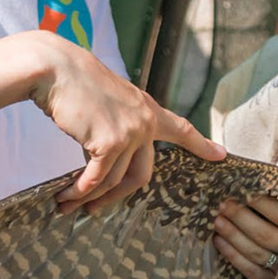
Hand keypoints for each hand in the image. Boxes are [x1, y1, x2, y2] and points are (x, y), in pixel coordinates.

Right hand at [20, 33, 224, 211]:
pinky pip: (96, 178)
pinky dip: (79, 191)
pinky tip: (65, 197)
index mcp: (146, 108)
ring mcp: (130, 133)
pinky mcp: (110, 142)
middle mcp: (144, 121)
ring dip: (90, 197)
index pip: (180, 128)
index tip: (221, 155)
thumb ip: (118, 126)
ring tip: (68, 205)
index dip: (201, 144)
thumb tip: (105, 157)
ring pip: (114, 179)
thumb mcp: (107, 101)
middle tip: (98, 209)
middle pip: (142, 174)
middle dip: (118, 197)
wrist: (56, 68)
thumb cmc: (74, 83)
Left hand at [212, 196, 277, 278]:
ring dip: (234, 236)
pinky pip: (252, 272)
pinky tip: (219, 242)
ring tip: (217, 220)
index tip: (243, 192)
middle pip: (266, 235)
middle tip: (223, 204)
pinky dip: (234, 257)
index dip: (262, 204)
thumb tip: (264, 177)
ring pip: (256, 253)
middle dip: (241, 218)